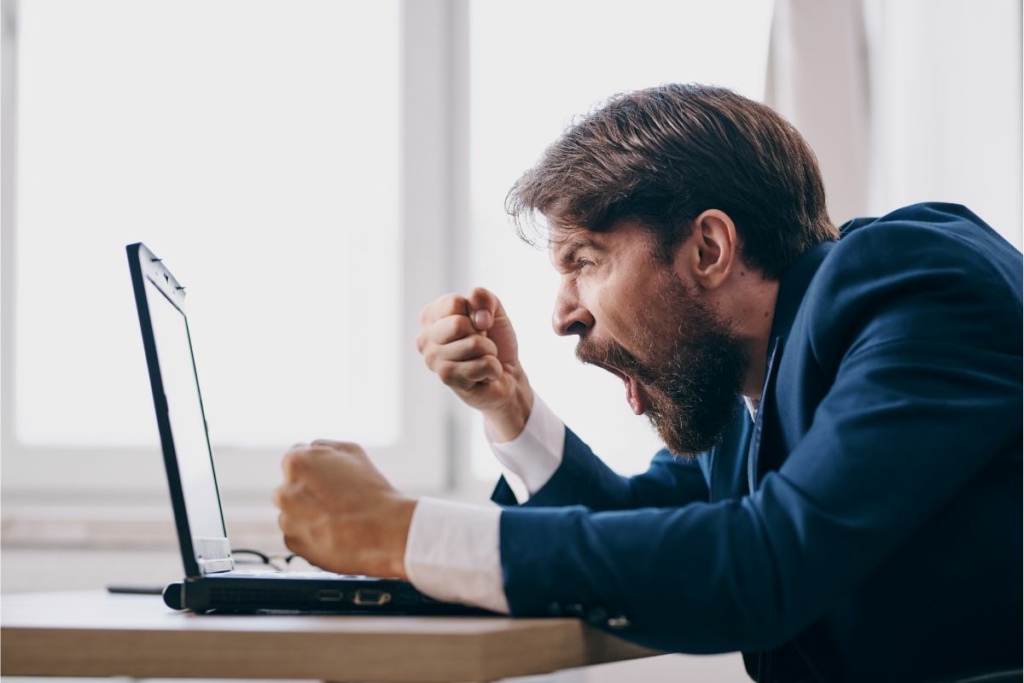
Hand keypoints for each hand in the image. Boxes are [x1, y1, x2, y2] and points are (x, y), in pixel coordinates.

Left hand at [272, 440, 415, 579]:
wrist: (384, 530)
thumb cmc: (371, 490)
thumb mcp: (351, 451)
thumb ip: (322, 447)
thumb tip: (311, 451)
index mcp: (295, 462)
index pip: (295, 461)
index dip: (315, 470)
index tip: (329, 480)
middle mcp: (284, 491)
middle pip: (291, 488)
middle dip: (308, 493)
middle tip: (336, 500)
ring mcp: (286, 520)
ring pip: (293, 513)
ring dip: (309, 515)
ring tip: (338, 519)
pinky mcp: (293, 544)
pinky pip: (298, 535)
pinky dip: (311, 535)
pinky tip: (334, 532)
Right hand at [416, 287, 532, 440]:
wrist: (507, 375)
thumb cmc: (495, 341)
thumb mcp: (494, 310)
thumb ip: (484, 298)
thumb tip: (478, 315)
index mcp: (430, 316)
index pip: (454, 303)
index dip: (476, 312)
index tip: (478, 324)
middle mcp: (425, 337)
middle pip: (459, 324)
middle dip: (481, 333)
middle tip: (480, 344)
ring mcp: (432, 360)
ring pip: (474, 345)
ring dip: (490, 352)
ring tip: (482, 359)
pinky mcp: (446, 378)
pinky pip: (484, 364)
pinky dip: (493, 368)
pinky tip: (484, 375)